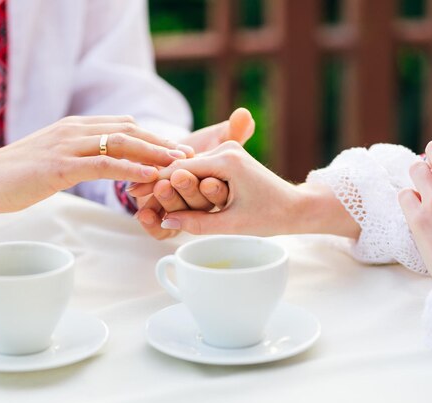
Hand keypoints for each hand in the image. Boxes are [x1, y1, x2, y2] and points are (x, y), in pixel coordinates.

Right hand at [0, 115, 189, 213]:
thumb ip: (78, 156)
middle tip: (190, 156)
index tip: (176, 151)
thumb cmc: (15, 174)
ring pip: (122, 143)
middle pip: (130, 130)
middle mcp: (75, 130)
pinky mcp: (60, 165)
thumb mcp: (53, 158)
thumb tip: (101, 163)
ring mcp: (68, 145)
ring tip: (180, 164)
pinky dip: (131, 167)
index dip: (153, 138)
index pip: (124, 126)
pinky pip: (103, 163)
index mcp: (75, 128)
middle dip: (163, 143)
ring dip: (155, 153)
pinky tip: (150, 175)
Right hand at [147, 141, 359, 237]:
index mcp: (227, 160)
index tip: (134, 194)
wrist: (298, 207)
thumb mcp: (231, 224)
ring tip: (145, 192)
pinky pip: (200, 168)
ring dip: (170, 180)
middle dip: (158, 180)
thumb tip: (165, 223)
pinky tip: (165, 189)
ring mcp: (229, 151)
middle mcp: (227, 150)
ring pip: (190, 166)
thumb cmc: (271, 217)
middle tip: (132, 193)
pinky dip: (184, 180)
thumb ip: (196, 223)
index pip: (181, 169)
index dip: (156, 183)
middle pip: (183, 165)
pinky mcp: (230, 158)